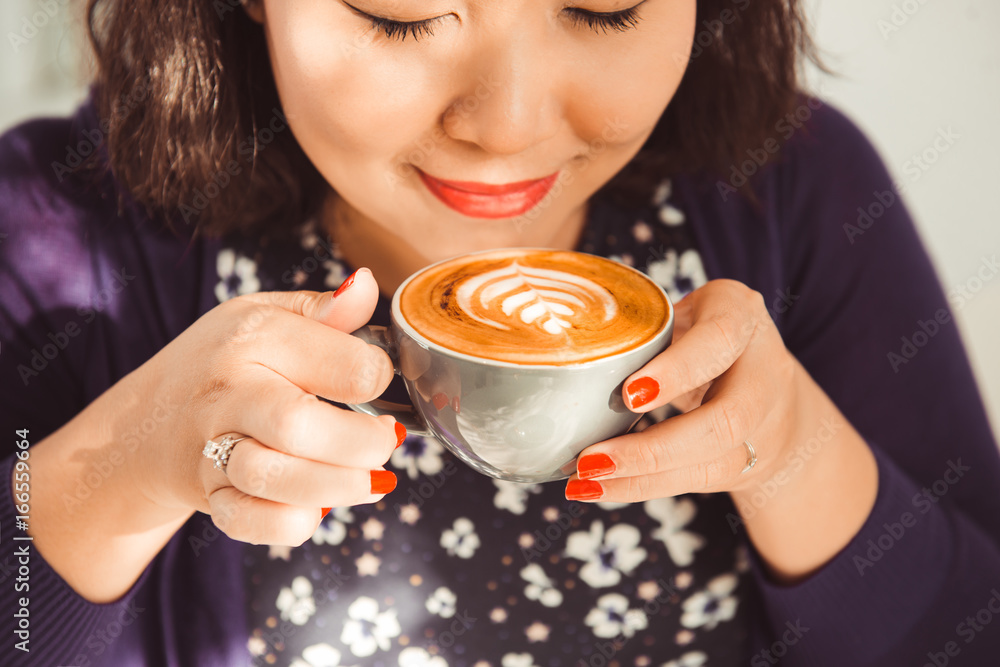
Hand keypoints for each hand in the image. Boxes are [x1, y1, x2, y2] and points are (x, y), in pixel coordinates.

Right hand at [132, 268, 403, 545]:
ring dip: (340, 486)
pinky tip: (320, 505)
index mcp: (255, 337)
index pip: (344, 362)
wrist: (141, 422)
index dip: (379, 377)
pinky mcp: (209, 495)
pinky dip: (295, 522)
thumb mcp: (264, 316)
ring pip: (277, 480)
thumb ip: (324, 310)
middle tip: (386, 440)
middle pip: (301, 425)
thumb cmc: (222, 361)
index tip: (378, 383)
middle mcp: (230, 392)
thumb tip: (367, 284)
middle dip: (364, 443)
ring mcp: (212, 448)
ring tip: (371, 478)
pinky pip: (253, 521)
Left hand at [566, 279, 806, 502]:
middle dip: (654, 448)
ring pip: (713, 461)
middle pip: (726, 420)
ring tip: (585, 481)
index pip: (719, 341)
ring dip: (642, 478)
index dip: (677, 371)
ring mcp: (763, 422)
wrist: (768, 381)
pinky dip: (643, 487)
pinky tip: (600, 489)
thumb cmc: (698, 334)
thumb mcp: (677, 314)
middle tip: (591, 459)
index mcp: (740, 314)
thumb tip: (571, 360)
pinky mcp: (748, 461)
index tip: (628, 396)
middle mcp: (765, 370)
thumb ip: (642, 333)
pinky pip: (698, 481)